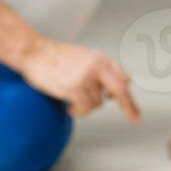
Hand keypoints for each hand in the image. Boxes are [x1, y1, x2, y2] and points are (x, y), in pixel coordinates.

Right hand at [19, 37, 140, 121]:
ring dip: (86, 106)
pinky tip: (70, 107)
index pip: (122, 77)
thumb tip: (118, 86)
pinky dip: (78, 111)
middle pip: (120, 90)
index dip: (127, 91)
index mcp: (100, 59)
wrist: (34, 51)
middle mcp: (96, 67)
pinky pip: (84, 108)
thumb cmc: (56, 56)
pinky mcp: (73, 88)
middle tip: (136, 119)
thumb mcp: (84, 57)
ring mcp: (85, 78)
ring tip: (73, 100)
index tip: (134, 103)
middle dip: (130, 106)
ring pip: (97, 103)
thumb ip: (100, 70)